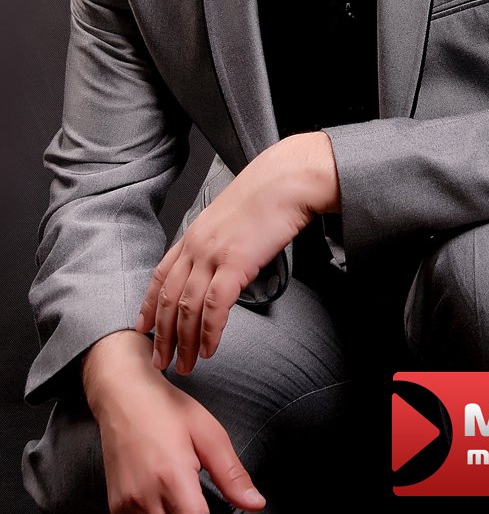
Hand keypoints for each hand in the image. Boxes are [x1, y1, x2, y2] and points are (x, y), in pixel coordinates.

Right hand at [83, 330, 265, 512]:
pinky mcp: (116, 507)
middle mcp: (145, 497)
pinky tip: (165, 499)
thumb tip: (256, 504)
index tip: (218, 509)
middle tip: (200, 498)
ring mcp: (126, 505)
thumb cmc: (166, 408)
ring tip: (184, 496)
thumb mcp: (208, 433)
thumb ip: (231, 474)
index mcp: (172, 477)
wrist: (122, 394)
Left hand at [136, 131, 339, 374]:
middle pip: (168, 297)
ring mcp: (212, 254)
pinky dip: (209, 332)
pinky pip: (214, 306)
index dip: (148, 305)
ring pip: (187, 307)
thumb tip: (220, 267)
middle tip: (160, 361)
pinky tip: (208, 348)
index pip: (160, 275)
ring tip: (185, 365)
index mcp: (193, 234)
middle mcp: (195, 245)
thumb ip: (218, 243)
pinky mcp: (234, 263)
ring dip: (183, 341)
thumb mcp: (231, 219)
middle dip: (162, 334)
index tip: (143, 328)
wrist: (286, 181)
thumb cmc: (267, 197)